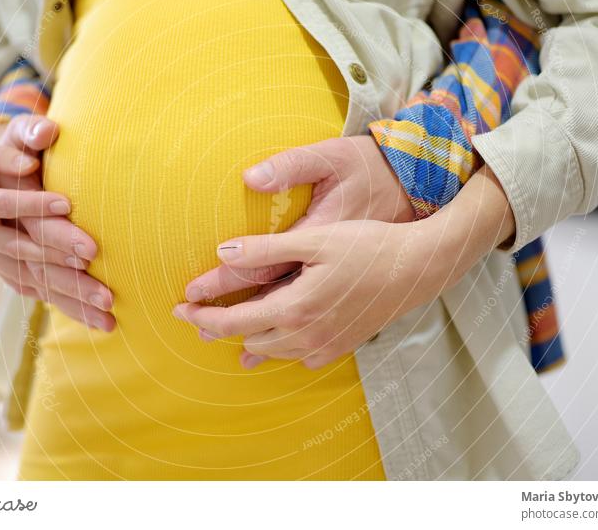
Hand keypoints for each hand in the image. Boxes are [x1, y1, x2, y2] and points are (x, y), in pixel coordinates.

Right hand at [0, 116, 114, 329]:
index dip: (32, 204)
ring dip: (72, 297)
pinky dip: (66, 306)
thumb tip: (47, 132)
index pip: (4, 204)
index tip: (68, 203)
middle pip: (25, 252)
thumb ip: (18, 137)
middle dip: (63, 262)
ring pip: (34, 280)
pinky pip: (37, 291)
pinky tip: (95, 319)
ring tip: (108, 309)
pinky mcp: (7, 272)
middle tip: (99, 267)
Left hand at [173, 165, 514, 368]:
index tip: (180, 308)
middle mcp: (306, 335)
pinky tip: (277, 344)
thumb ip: (265, 248)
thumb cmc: (367, 246)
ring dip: (247, 342)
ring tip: (229, 337)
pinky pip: (300, 356)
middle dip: (218, 329)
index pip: (233, 320)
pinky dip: (280, 350)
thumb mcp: (314, 240)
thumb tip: (222, 253)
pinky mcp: (342, 346)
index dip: (203, 316)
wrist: (417, 268)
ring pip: (273, 351)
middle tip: (196, 319)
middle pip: (248, 339)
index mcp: (293, 307)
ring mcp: (325, 345)